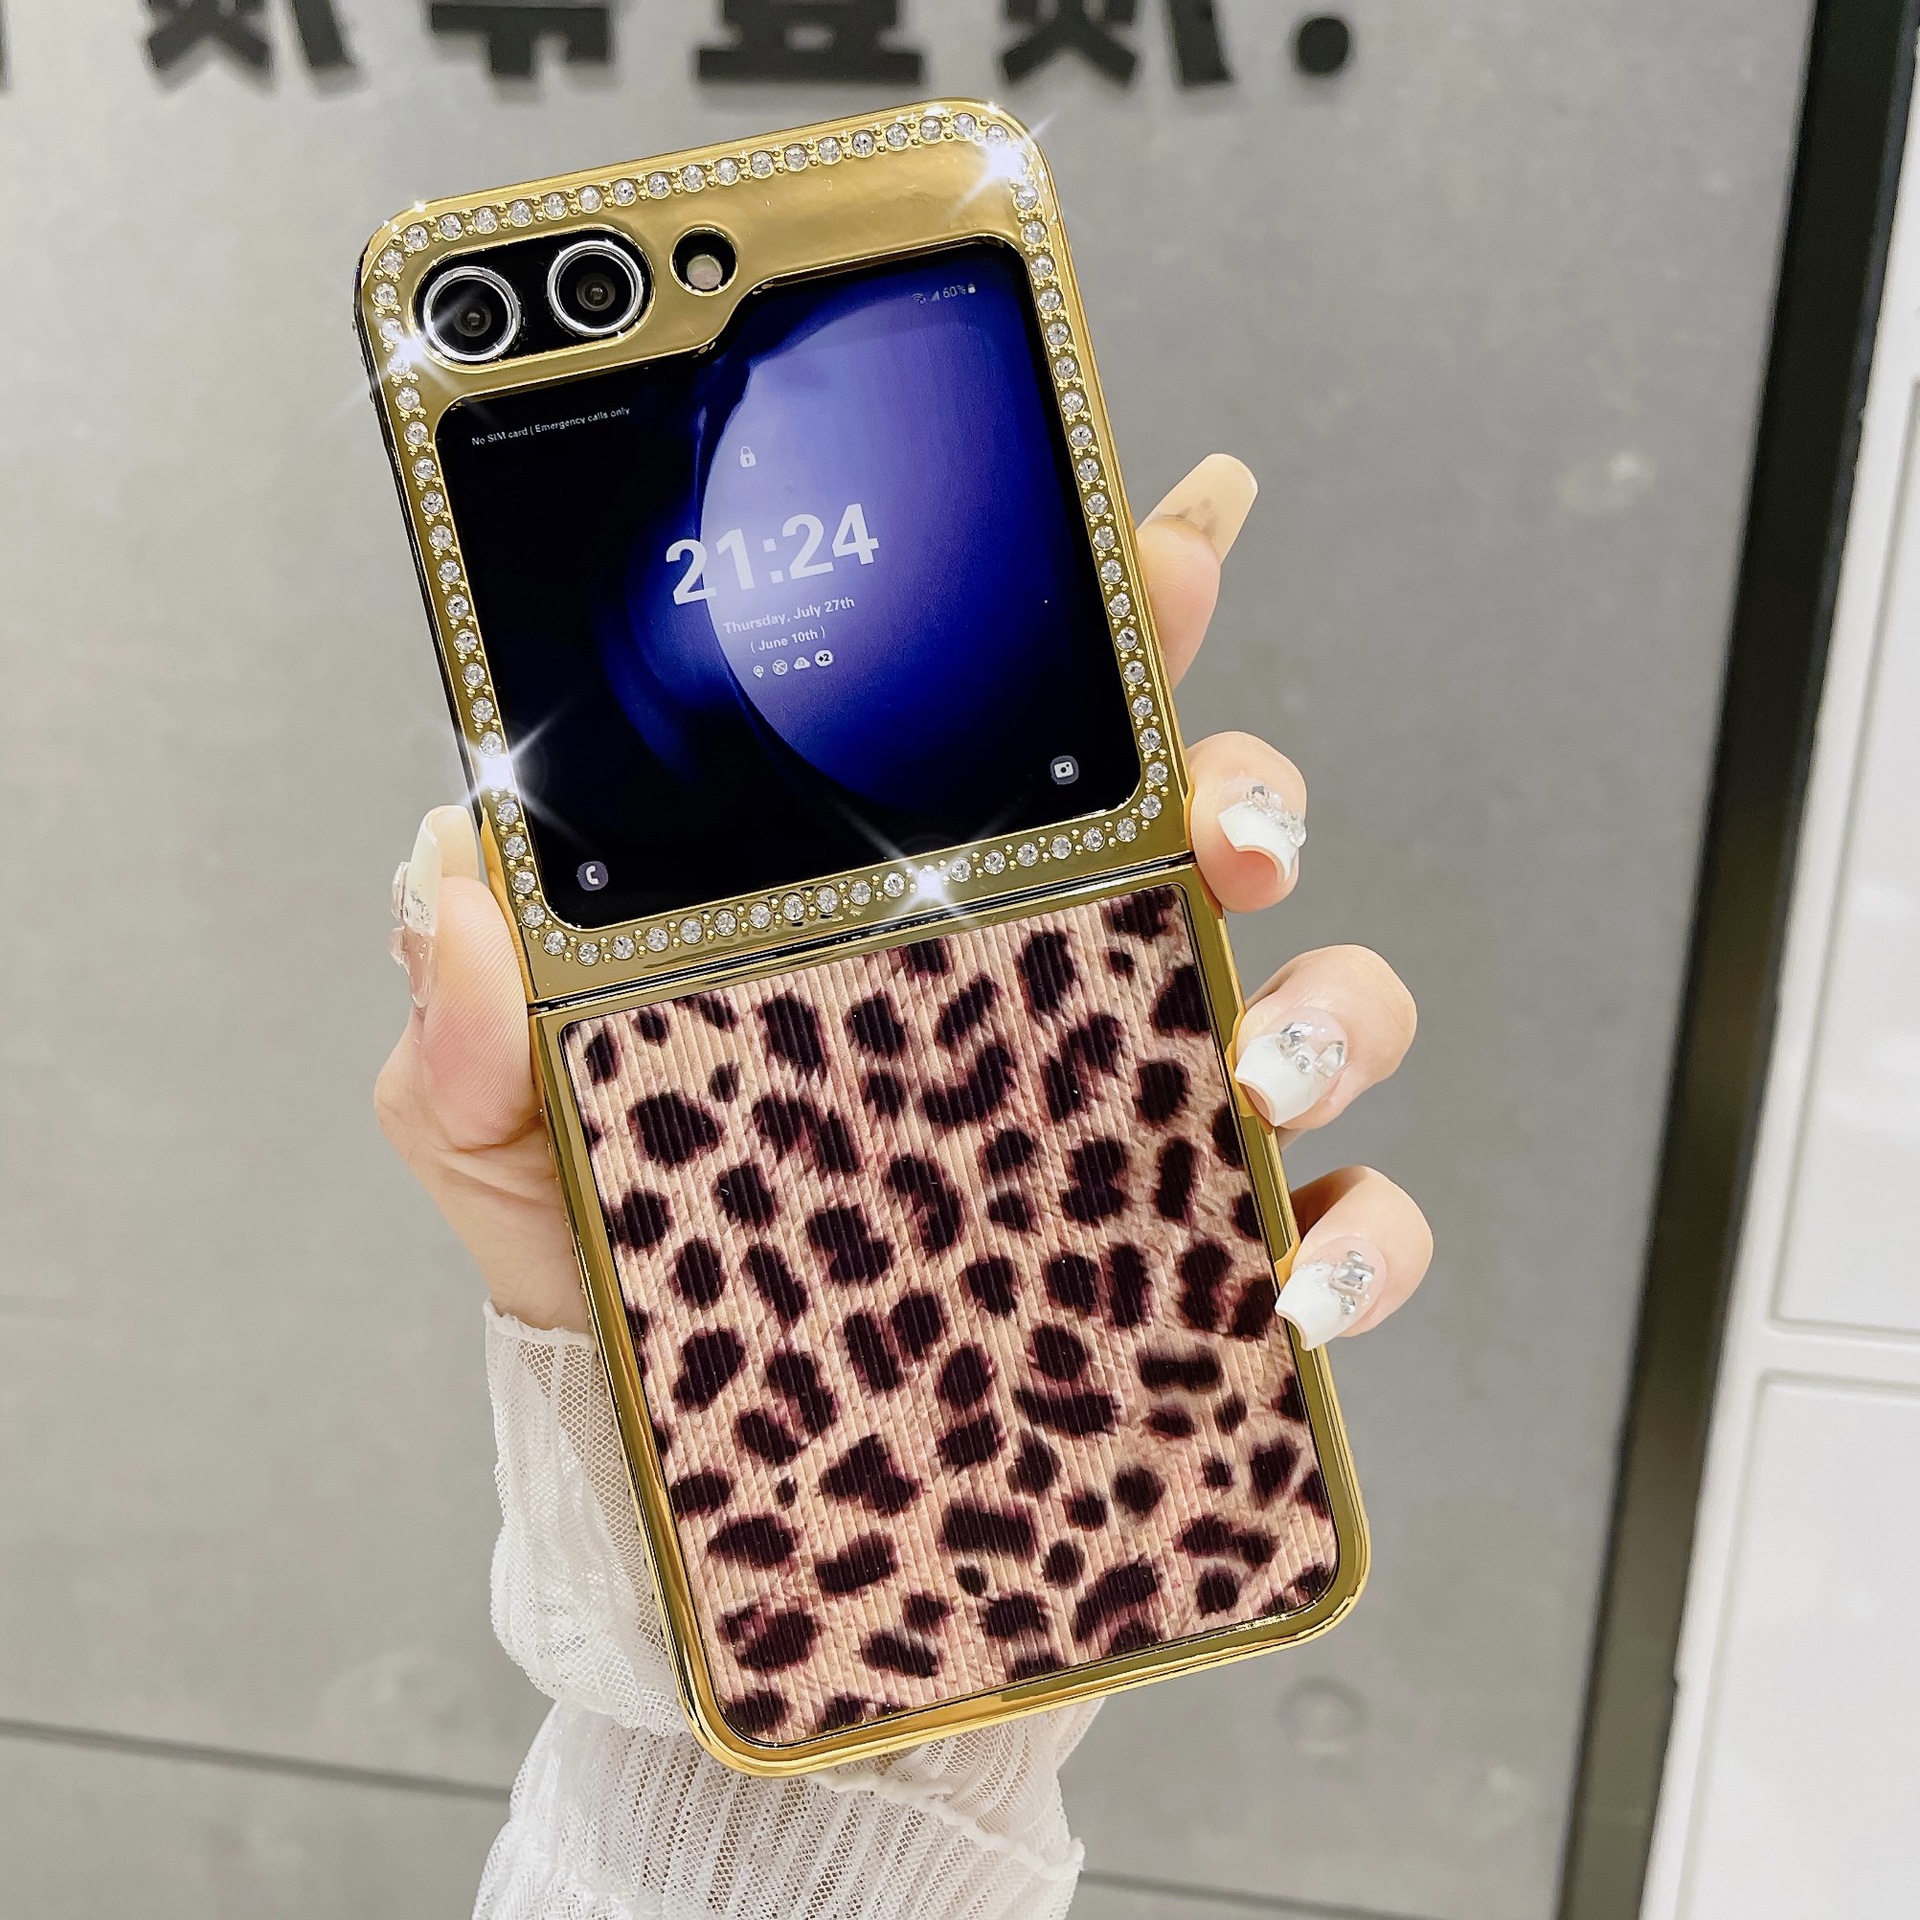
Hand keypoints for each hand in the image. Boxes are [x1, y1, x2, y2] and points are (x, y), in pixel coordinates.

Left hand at [376, 454, 1431, 1346]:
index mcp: (925, 905)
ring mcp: (1157, 1121)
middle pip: (1227, 826)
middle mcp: (1068, 982)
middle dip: (1259, 792)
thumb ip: (465, 1014)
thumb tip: (447, 875)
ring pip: (1334, 1003)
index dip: (1132, 614)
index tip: (1181, 533)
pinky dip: (1366, 1239)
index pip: (1043, 726)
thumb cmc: (614, 1252)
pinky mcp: (1211, 1268)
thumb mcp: (504, 1126)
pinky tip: (1294, 1286)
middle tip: (1222, 830)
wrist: (671, 1451)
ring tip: (1250, 1073)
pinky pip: (1356, 1226)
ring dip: (1330, 1013)